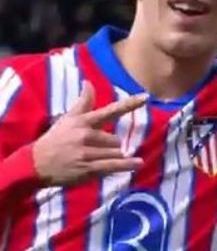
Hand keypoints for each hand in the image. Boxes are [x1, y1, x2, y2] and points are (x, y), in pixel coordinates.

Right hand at [32, 81, 146, 185]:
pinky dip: (128, 165)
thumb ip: (83, 103)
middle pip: (116, 140)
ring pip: (116, 152)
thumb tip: (88, 82)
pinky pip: (114, 165)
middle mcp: (86, 135)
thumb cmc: (56, 140)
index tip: (146, 97)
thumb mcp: (68, 119)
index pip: (110, 110)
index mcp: (83, 121)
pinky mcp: (88, 168)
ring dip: (112, 157)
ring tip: (94, 160)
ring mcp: (87, 152)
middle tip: (92, 151)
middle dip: (110, 146)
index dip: (129, 104)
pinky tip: (138, 163)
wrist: (35, 164)